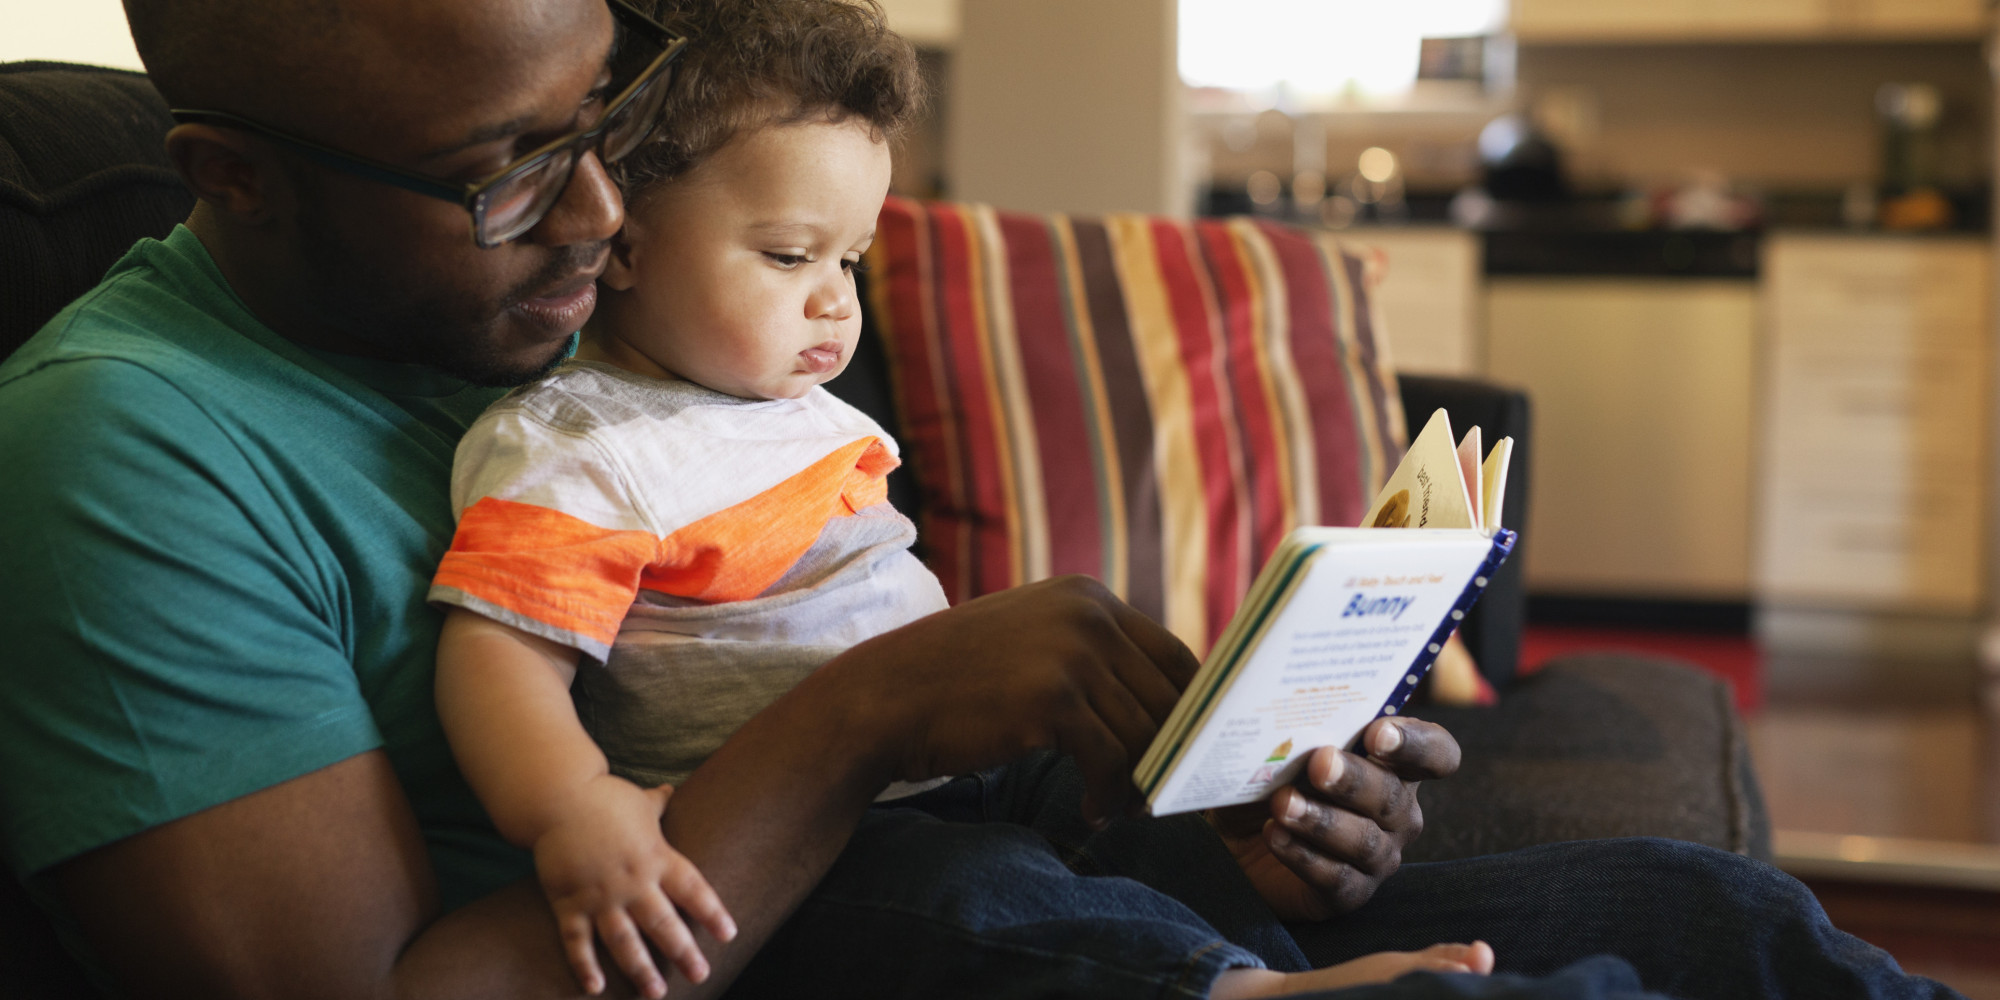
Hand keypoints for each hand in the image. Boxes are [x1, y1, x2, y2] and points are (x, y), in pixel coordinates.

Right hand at [533, 777, 736, 997]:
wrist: (556, 797)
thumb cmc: (602, 798)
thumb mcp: (638, 801)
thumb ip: (657, 804)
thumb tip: (670, 790)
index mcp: (656, 856)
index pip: (692, 889)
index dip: (711, 912)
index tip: (729, 934)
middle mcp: (632, 880)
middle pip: (663, 923)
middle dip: (683, 952)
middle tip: (701, 975)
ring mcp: (600, 895)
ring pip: (624, 940)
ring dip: (641, 969)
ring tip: (656, 993)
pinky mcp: (569, 902)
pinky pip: (577, 941)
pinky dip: (584, 965)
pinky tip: (595, 988)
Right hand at [821, 575, 1200, 826]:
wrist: (885, 697)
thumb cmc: (957, 682)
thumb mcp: (1032, 642)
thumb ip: (1091, 656)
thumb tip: (1163, 710)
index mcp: (1089, 597)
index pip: (1176, 657)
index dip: (1195, 711)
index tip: (1192, 754)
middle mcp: (1088, 615)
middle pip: (1171, 698)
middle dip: (1175, 755)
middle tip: (1164, 797)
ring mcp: (1071, 654)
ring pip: (1146, 734)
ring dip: (1140, 783)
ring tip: (1119, 809)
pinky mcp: (1052, 700)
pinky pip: (1112, 761)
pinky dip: (1109, 796)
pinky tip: (1089, 812)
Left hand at [1208, 717, 1460, 920]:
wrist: (1240, 839)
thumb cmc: (1272, 782)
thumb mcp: (1282, 750)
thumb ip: (1299, 730)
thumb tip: (1285, 708)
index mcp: (1396, 766)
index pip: (1436, 753)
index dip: (1416, 743)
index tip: (1378, 733)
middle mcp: (1398, 813)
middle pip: (1392, 796)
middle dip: (1354, 779)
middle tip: (1319, 762)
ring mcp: (1378, 857)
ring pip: (1364, 840)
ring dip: (1322, 820)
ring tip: (1282, 803)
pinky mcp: (1349, 893)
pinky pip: (1336, 878)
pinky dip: (1303, 855)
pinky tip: (1275, 835)